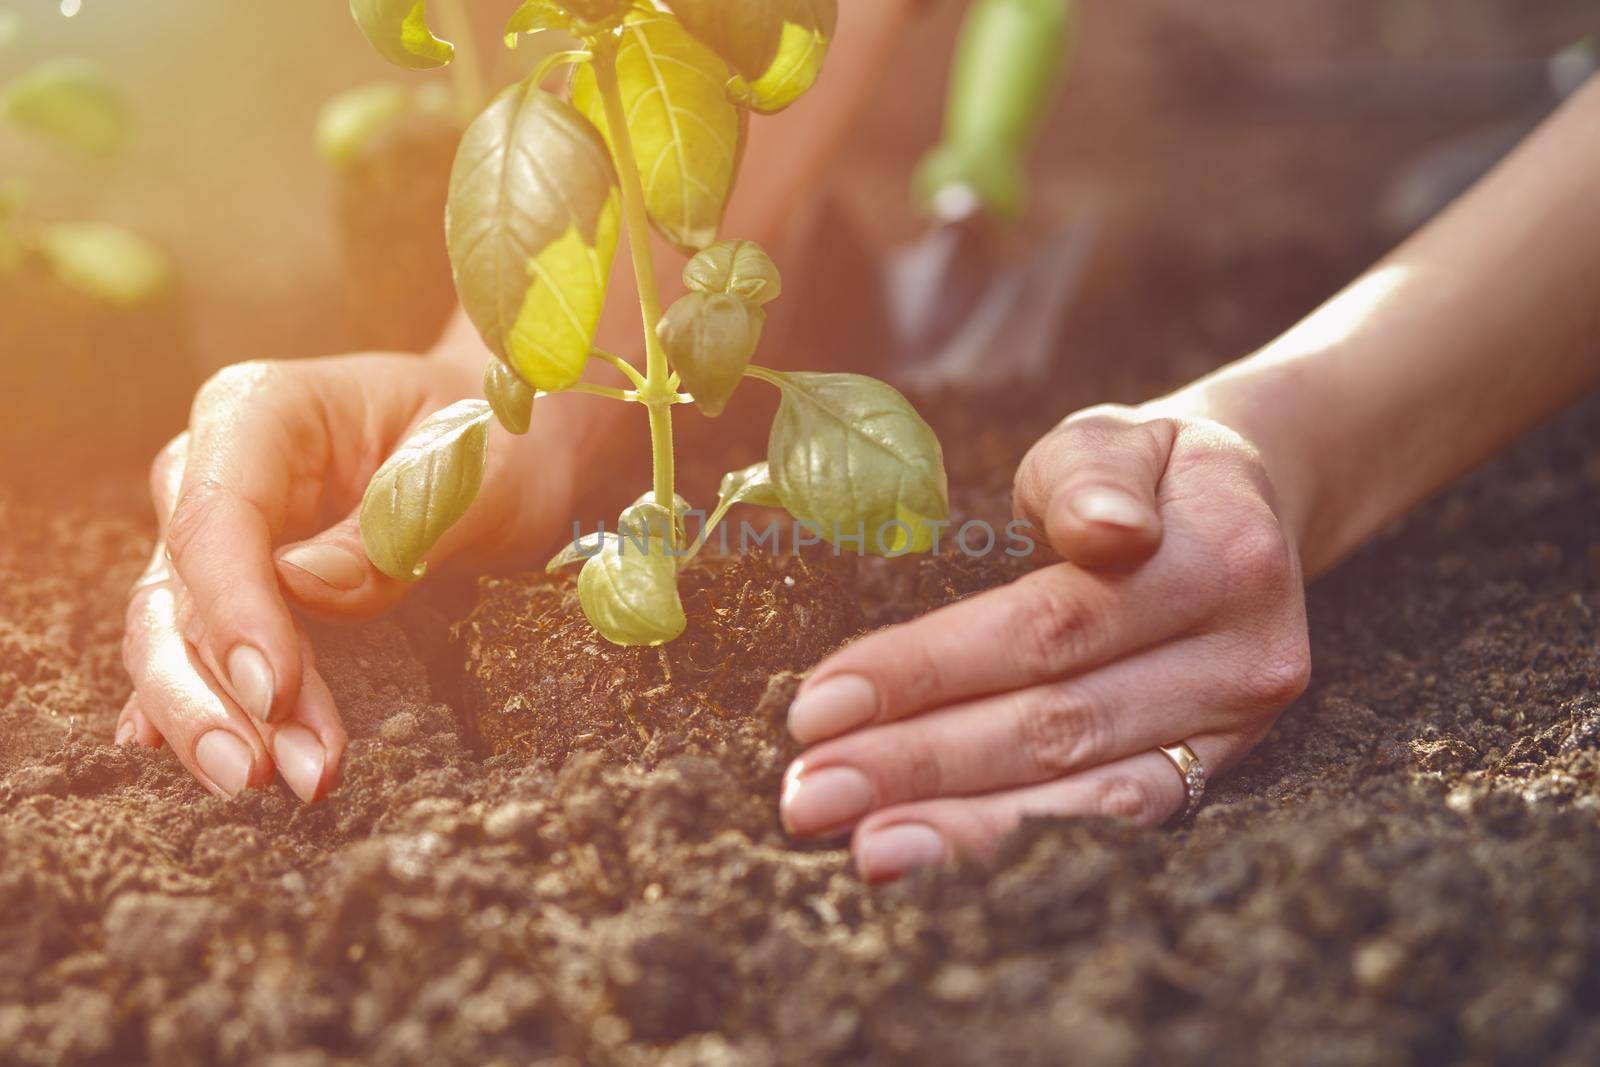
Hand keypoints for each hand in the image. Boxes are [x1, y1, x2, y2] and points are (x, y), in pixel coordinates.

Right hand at [118, 346, 594, 800]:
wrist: (505, 449)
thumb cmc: (490, 442)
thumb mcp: (469, 477)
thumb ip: (393, 529)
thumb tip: (305, 585)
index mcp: (258, 413)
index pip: (215, 519)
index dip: (235, 613)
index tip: (274, 692)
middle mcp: (212, 470)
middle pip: (174, 592)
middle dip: (214, 694)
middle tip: (266, 774)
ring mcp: (216, 537)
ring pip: (176, 639)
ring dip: (221, 721)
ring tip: (283, 782)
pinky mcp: (233, 591)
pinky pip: (201, 656)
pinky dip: (210, 712)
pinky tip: (211, 763)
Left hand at [778, 403, 1311, 880]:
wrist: (1239, 512)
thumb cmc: (1140, 475)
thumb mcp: (1114, 438)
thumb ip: (1092, 474)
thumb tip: (1108, 529)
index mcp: (1219, 558)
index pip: (1046, 627)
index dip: (927, 670)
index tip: (818, 704)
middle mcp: (1241, 658)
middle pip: (1056, 724)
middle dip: (919, 766)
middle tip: (811, 797)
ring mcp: (1235, 730)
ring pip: (1086, 796)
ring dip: (964, 829)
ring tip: (863, 849)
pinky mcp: (1214, 773)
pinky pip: (1115, 825)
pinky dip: (1022, 844)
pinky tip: (936, 861)